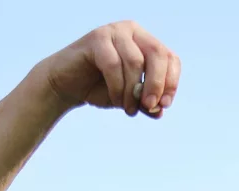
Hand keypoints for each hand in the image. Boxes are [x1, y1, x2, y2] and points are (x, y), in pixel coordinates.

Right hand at [36, 21, 180, 116]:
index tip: (164, 105)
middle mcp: (132, 31)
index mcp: (145, 42)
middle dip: (157, 84)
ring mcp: (114, 32)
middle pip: (158, 54)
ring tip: (128, 109)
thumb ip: (145, 103)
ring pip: (136, 62)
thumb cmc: (100, 89)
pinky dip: (117, 87)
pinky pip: (113, 65)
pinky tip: (115, 101)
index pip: (170, 58)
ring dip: (133, 91)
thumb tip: (160, 111)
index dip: (171, 82)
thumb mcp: (129, 98)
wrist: (66, 86)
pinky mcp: (96, 38)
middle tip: (150, 106)